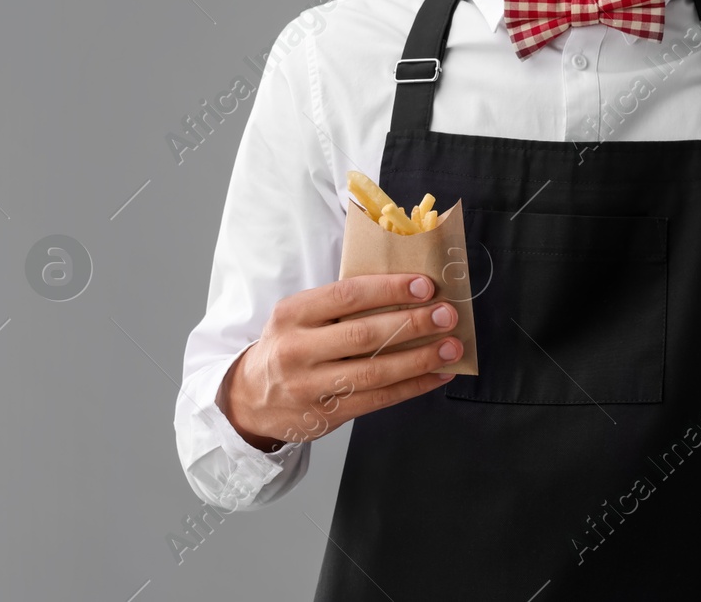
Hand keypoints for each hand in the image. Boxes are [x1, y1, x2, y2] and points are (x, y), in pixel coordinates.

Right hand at [217, 273, 463, 450]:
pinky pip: (378, 399)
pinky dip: (413, 386)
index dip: (389, 289)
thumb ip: (340, 304)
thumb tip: (407, 289)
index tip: (425, 285)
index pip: (346, 295)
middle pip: (364, 335)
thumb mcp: (298, 316)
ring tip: (451, 347)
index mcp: (292, 314)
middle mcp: (298, 350)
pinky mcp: (326, 415)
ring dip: (420, 358)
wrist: (248, 398)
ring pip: (374, 372)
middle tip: (447, 314)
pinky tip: (437, 375)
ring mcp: (310, 387)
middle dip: (412, 323)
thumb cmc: (288, 346)